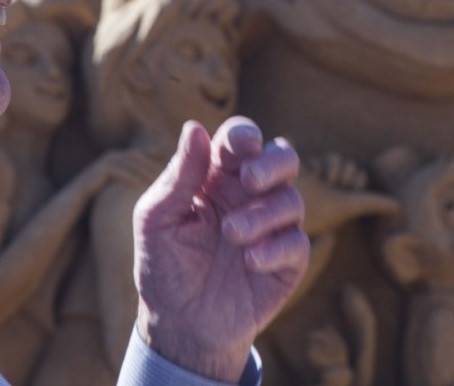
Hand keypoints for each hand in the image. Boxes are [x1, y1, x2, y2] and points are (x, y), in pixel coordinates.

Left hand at [133, 117, 308, 381]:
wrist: (179, 326)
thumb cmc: (164, 265)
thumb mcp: (157, 219)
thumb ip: (178, 176)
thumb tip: (195, 127)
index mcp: (218, 176)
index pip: (240, 140)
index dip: (245, 135)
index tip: (241, 145)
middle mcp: (250, 196)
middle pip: (283, 157)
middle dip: (273, 162)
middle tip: (250, 181)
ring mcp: (272, 228)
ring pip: (292, 199)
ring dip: (264, 213)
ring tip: (231, 234)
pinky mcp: (286, 263)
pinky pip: (297, 243)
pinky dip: (276, 247)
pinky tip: (251, 261)